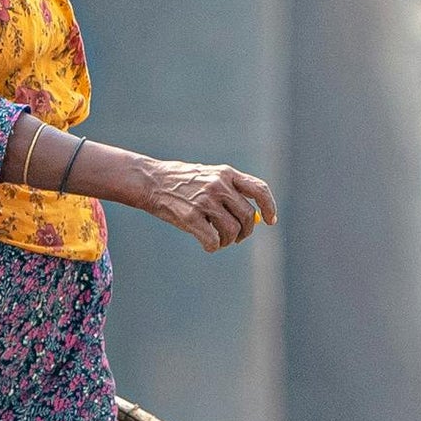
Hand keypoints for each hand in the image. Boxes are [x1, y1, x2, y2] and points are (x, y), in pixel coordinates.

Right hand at [136, 159, 275, 254]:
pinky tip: (207, 245)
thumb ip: (231, 191)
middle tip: (236, 238)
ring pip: (232, 231)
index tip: (270, 221)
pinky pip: (213, 240)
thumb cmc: (181, 181)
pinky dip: (213, 247)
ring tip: (220, 241)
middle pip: (247, 216)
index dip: (269, 207)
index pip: (259, 190)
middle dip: (245, 232)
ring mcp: (205, 201)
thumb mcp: (209, 176)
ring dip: (229, 241)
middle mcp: (219, 185)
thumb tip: (255, 217)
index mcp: (226, 173)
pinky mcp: (190, 216)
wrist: (150, 181)